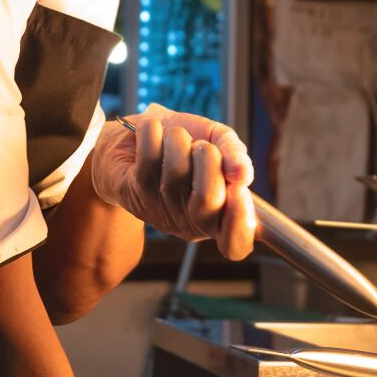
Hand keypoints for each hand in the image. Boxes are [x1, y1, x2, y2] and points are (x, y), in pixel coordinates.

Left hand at [90, 105, 256, 258]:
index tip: (239, 190)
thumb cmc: (184, 143)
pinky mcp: (133, 190)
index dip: (241, 222)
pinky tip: (151, 132)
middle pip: (209, 197)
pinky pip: (149, 156)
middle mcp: (191, 221)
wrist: (133, 135)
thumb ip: (235, 154)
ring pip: (176, 170)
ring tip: (173, 137)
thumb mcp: (217, 141)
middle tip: (201, 146)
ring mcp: (161, 208)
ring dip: (178, 139)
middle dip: (209, 156)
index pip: (236, 244)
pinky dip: (152, 132)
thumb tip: (243, 175)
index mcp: (220, 215)